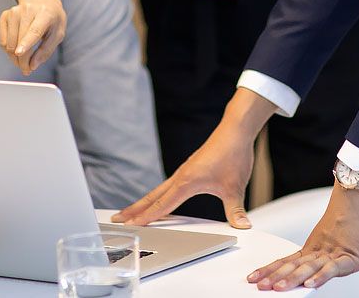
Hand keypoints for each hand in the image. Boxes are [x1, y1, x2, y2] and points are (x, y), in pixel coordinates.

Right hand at [0, 0, 65, 74]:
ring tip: (24, 60)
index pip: (34, 30)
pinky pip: (3, 41)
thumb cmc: (52, 19)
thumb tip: (32, 65)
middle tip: (27, 70)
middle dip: (22, 60)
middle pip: (20, 40)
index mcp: (45, 14)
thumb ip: (46, 50)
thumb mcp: (58, 33)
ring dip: (15, 58)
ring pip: (9, 43)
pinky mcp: (5, 16)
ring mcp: (14, 12)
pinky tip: (17, 49)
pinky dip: (8, 50)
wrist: (41, 0)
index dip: (26, 43)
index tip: (19, 53)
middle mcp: (28, 10)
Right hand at [111, 119, 256, 228]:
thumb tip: (242, 226)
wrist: (235, 131)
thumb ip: (236, 210)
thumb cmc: (233, 155)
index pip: (162, 205)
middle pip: (152, 197)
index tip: (130, 226)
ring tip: (129, 212)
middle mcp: (180, 176)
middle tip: (116, 220)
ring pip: (158, 190)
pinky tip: (158, 200)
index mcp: (186, 182)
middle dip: (134, 210)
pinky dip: (156, 195)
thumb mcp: (235, 187)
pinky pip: (167, 186)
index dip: (145, 218)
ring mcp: (183, 172)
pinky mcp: (188, 169)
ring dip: (143, 202)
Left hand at [247, 185, 358, 290]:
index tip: (256, 277)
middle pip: (294, 265)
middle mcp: (320, 250)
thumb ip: (322, 252)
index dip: (271, 270)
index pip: (288, 261)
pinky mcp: (350, 256)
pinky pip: (333, 268)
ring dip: (293, 279)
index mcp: (314, 247)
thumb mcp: (333, 236)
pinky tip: (310, 284)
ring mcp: (334, 252)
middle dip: (276, 277)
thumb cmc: (352, 213)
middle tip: (261, 285)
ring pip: (309, 267)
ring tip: (279, 288)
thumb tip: (310, 269)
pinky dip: (321, 277)